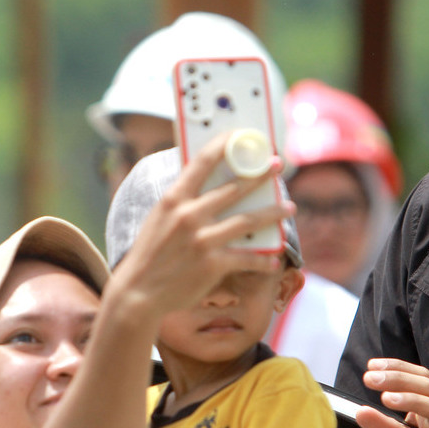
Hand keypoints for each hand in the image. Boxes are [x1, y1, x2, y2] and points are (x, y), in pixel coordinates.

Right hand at [109, 133, 293, 318]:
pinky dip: (263, 259)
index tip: (241, 136)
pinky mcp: (212, 265)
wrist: (138, 292)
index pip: (202, 162)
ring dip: (273, 212)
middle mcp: (189, 216)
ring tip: (289, 208)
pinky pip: (247, 258)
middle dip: (261, 174)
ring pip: (248, 221)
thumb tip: (204, 181)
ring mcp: (202, 240)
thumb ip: (181, 201)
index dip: (224, 144)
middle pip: (234, 188)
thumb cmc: (151, 253)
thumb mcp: (158, 218)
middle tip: (278, 165)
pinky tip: (274, 259)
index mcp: (173, 199)